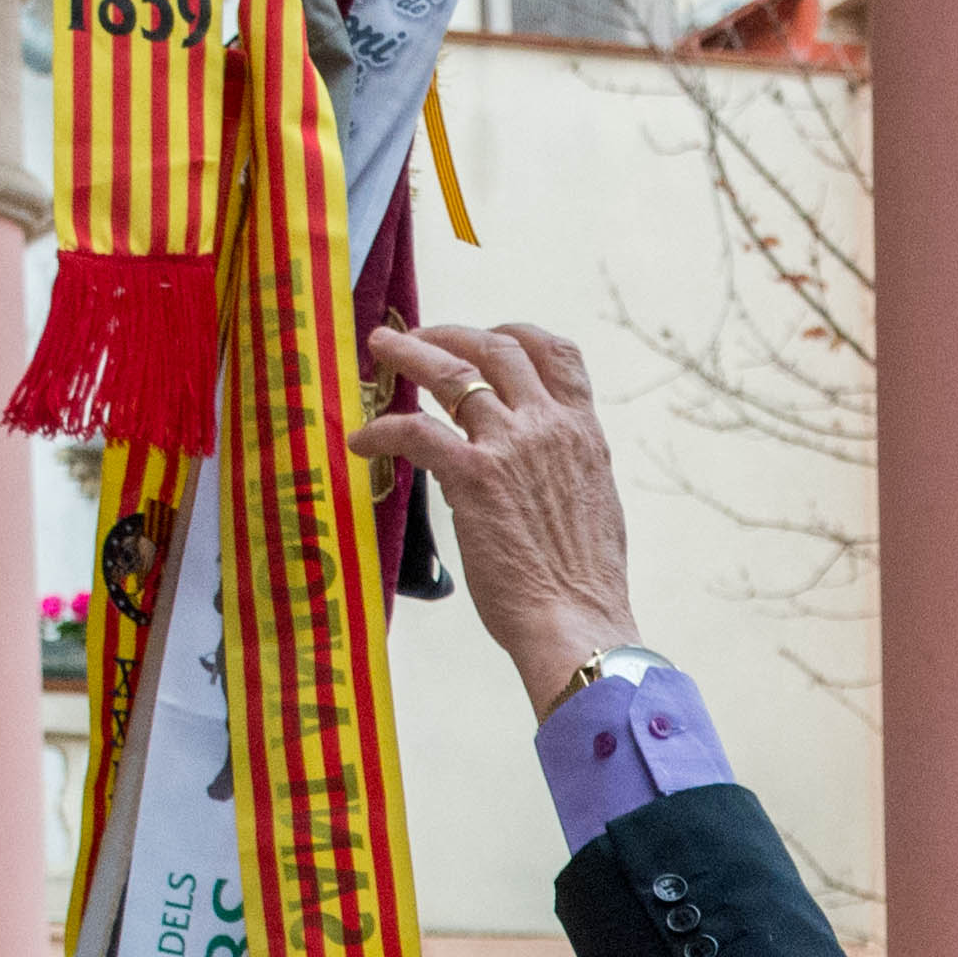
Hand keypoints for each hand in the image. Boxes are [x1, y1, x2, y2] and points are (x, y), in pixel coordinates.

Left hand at [351, 320, 644, 717]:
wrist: (578, 622)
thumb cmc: (584, 586)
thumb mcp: (594, 508)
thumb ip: (566, 473)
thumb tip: (541, 472)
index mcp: (583, 434)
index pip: (559, 355)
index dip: (517, 335)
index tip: (489, 337)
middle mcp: (548, 427)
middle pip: (497, 350)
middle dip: (452, 334)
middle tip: (418, 337)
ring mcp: (510, 446)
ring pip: (451, 373)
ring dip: (409, 354)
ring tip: (380, 347)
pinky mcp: (473, 476)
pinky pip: (415, 432)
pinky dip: (383, 430)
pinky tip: (363, 442)